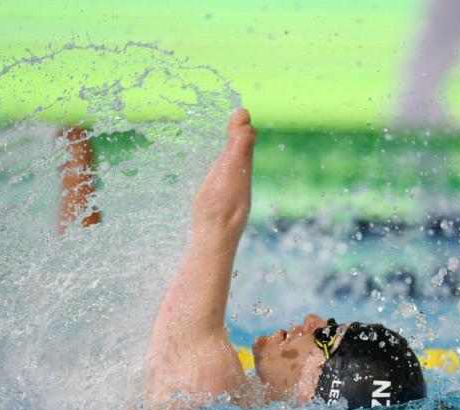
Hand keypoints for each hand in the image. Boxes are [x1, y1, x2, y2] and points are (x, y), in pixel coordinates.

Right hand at [192, 108, 255, 234]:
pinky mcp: (220, 211)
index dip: (241, 127)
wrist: (212, 244)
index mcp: (242, 172)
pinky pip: (224, 186)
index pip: (246, 142)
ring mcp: (231, 199)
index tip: (235, 114)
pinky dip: (221, 175)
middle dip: (238, 140)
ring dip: (230, 157)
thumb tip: (245, 117)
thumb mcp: (229, 171)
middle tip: (233, 123)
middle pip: (242, 157)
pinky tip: (214, 182)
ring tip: (223, 147)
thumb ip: (237, 146)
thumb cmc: (218, 206)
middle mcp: (240, 185)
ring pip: (234, 172)